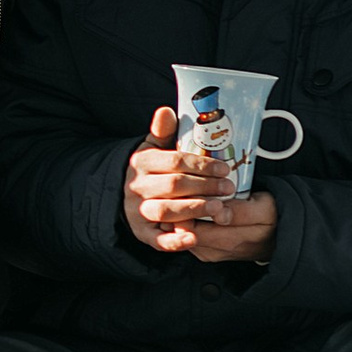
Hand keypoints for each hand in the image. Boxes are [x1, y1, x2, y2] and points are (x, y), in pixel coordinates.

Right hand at [122, 105, 278, 261]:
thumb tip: (166, 110)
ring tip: (218, 208)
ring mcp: (138, 211)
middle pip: (173, 185)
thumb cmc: (150, 170)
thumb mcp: (153, 148)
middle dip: (204, 186)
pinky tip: (194, 237)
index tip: (224, 169)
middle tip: (228, 188)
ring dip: (194, 209)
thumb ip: (163, 131)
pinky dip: (176, 241)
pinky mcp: (143, 234)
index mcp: (141, 162)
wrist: (124, 196)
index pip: (174, 161)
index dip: (201, 165)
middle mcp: (137, 187)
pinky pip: (158, 240)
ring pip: (166, 211)